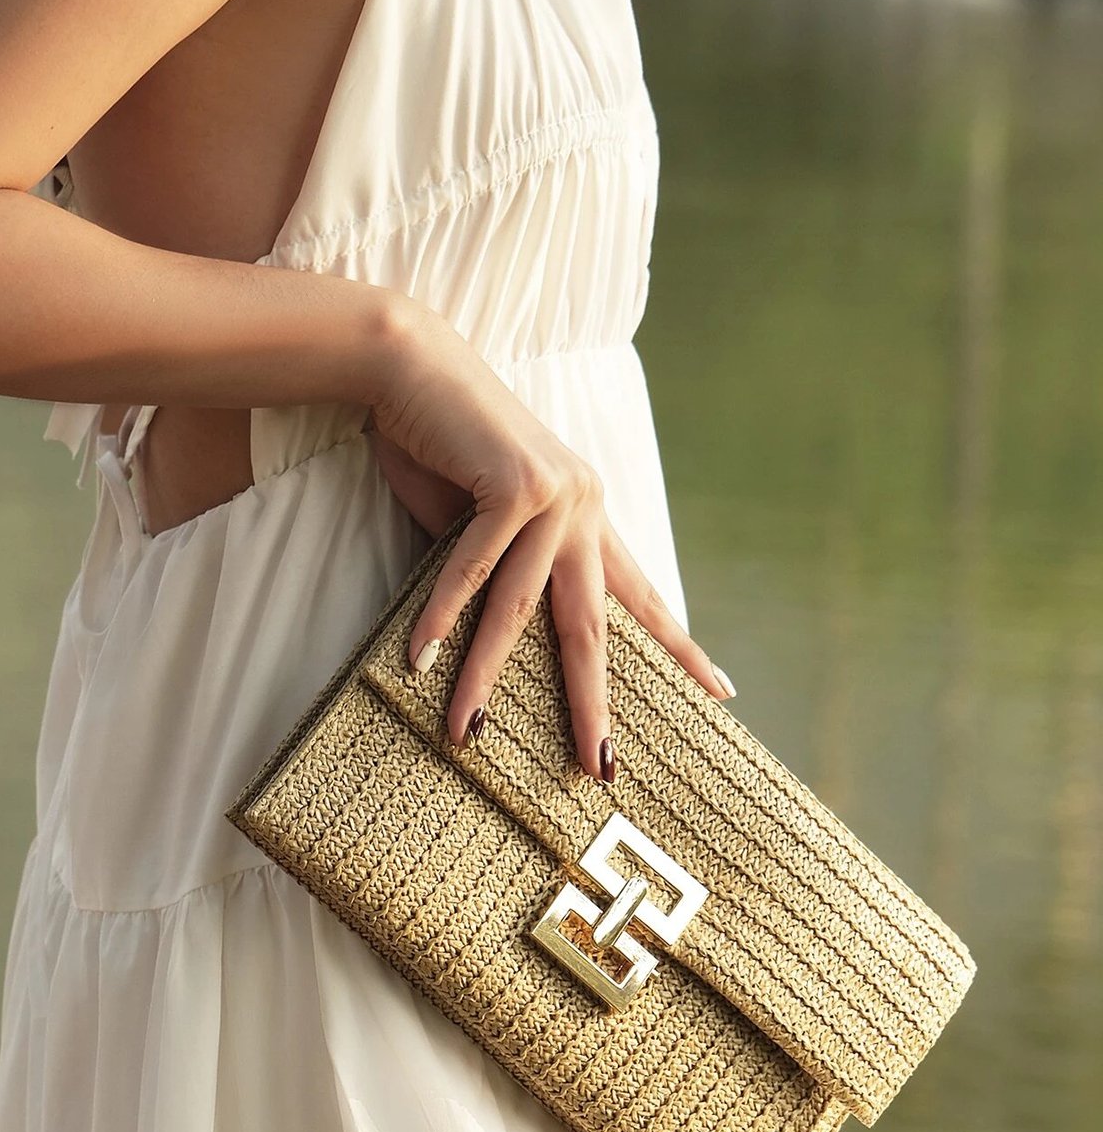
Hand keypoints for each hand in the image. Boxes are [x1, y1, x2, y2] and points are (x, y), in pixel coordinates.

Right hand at [368, 298, 737, 782]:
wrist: (410, 365)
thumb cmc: (440, 446)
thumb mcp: (481, 521)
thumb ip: (502, 571)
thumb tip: (487, 639)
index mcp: (589, 518)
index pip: (641, 597)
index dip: (680, 647)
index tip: (721, 692)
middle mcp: (585, 507)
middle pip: (593, 626)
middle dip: (594, 703)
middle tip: (601, 766)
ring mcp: (557, 494)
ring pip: (521, 609)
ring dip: (484, 677)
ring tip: (465, 734)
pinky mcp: (515, 484)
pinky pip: (474, 571)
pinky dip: (442, 617)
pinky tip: (421, 663)